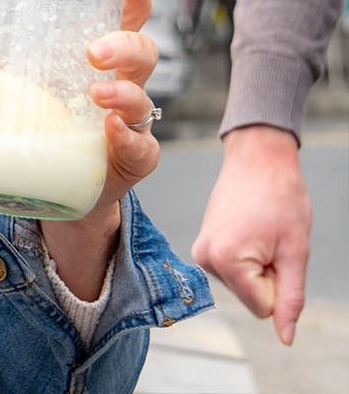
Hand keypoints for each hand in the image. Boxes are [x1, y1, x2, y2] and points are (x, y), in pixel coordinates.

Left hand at [41, 0, 160, 298]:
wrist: (59, 185)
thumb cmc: (45, 118)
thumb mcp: (19, 84)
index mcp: (100, 55)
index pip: (126, 17)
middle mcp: (123, 82)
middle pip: (143, 51)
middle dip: (124, 45)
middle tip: (93, 52)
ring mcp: (131, 121)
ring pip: (142, 98)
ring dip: (123, 93)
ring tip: (97, 93)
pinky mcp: (131, 158)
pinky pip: (141, 147)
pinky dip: (128, 138)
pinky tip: (111, 131)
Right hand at [192, 124, 310, 343]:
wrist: (259, 160)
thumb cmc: (281, 198)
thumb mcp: (296, 253)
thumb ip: (291, 299)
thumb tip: (286, 337)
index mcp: (226, 261)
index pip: (262, 307)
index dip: (280, 283)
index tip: (279, 251)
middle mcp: (205, 259)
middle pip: (250, 296)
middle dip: (268, 275)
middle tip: (271, 240)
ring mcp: (201, 251)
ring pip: (243, 284)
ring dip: (259, 265)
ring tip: (260, 231)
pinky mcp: (203, 244)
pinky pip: (234, 269)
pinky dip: (248, 257)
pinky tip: (250, 230)